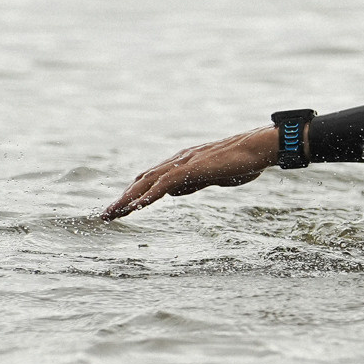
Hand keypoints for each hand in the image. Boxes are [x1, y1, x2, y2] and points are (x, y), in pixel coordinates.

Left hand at [101, 126, 281, 218]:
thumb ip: (189, 184)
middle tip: (106, 216)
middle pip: (141, 181)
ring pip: (147, 182)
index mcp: (180, 164)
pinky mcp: (191, 168)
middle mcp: (177, 161)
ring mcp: (183, 163)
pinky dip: (149, 195)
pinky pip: (164, 184)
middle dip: (122, 199)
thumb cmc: (240, 162)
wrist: (257, 148)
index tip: (120, 210)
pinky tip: (137, 207)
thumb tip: (171, 193)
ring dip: (128, 199)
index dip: (133, 195)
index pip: (149, 180)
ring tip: (113, 214)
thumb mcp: (210, 178)